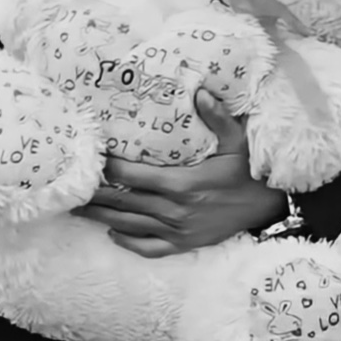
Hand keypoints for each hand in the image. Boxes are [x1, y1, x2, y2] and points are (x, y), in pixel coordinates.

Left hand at [74, 89, 286, 257]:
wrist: (270, 209)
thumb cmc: (249, 173)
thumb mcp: (237, 142)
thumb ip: (217, 118)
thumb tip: (200, 92)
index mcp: (182, 184)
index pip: (134, 176)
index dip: (110, 168)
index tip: (91, 159)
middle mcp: (174, 210)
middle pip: (123, 202)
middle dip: (95, 195)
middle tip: (70, 188)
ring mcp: (177, 230)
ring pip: (130, 226)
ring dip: (102, 218)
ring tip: (78, 210)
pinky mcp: (184, 244)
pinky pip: (150, 248)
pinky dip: (129, 243)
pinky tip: (113, 234)